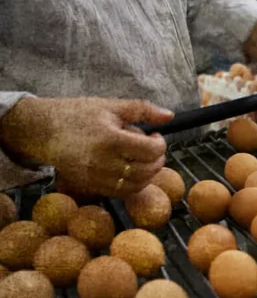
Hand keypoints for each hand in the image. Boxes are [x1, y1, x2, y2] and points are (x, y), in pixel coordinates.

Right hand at [0, 97, 172, 196]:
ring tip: (145, 160)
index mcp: (110, 138)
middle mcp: (103, 161)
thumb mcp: (111, 106)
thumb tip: (169, 115)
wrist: (45, 130)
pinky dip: (134, 184)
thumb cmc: (80, 115)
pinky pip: (120, 192)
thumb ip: (142, 109)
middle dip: (158, 160)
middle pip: (146, 170)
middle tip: (154, 150)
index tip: (155, 136)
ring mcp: (96, 176)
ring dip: (148, 174)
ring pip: (136, 184)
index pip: (150, 150)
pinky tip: (132, 170)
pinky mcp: (90, 185)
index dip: (160, 144)